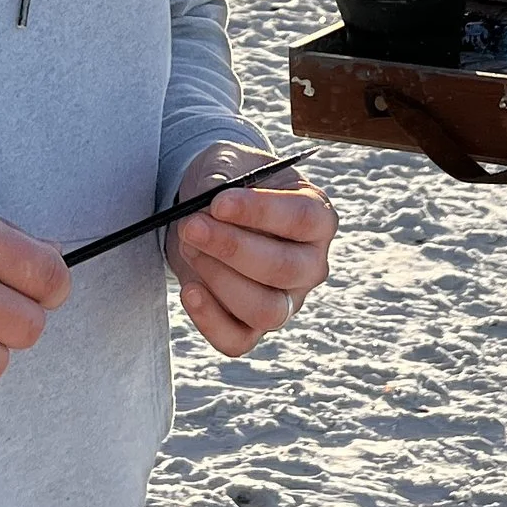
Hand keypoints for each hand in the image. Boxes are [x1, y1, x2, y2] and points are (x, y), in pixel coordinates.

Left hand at [165, 144, 336, 358]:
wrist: (207, 210)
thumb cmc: (228, 185)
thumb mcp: (229, 166)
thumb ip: (223, 180)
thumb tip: (208, 207)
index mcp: (317, 218)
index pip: (302, 219)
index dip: (260, 212)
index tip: (218, 202)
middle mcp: (310, 265)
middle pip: (284, 269)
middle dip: (231, 248)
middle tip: (191, 225)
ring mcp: (286, 301)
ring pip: (265, 310)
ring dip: (219, 279)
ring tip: (189, 246)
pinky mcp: (253, 327)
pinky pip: (238, 340)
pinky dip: (209, 319)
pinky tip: (189, 290)